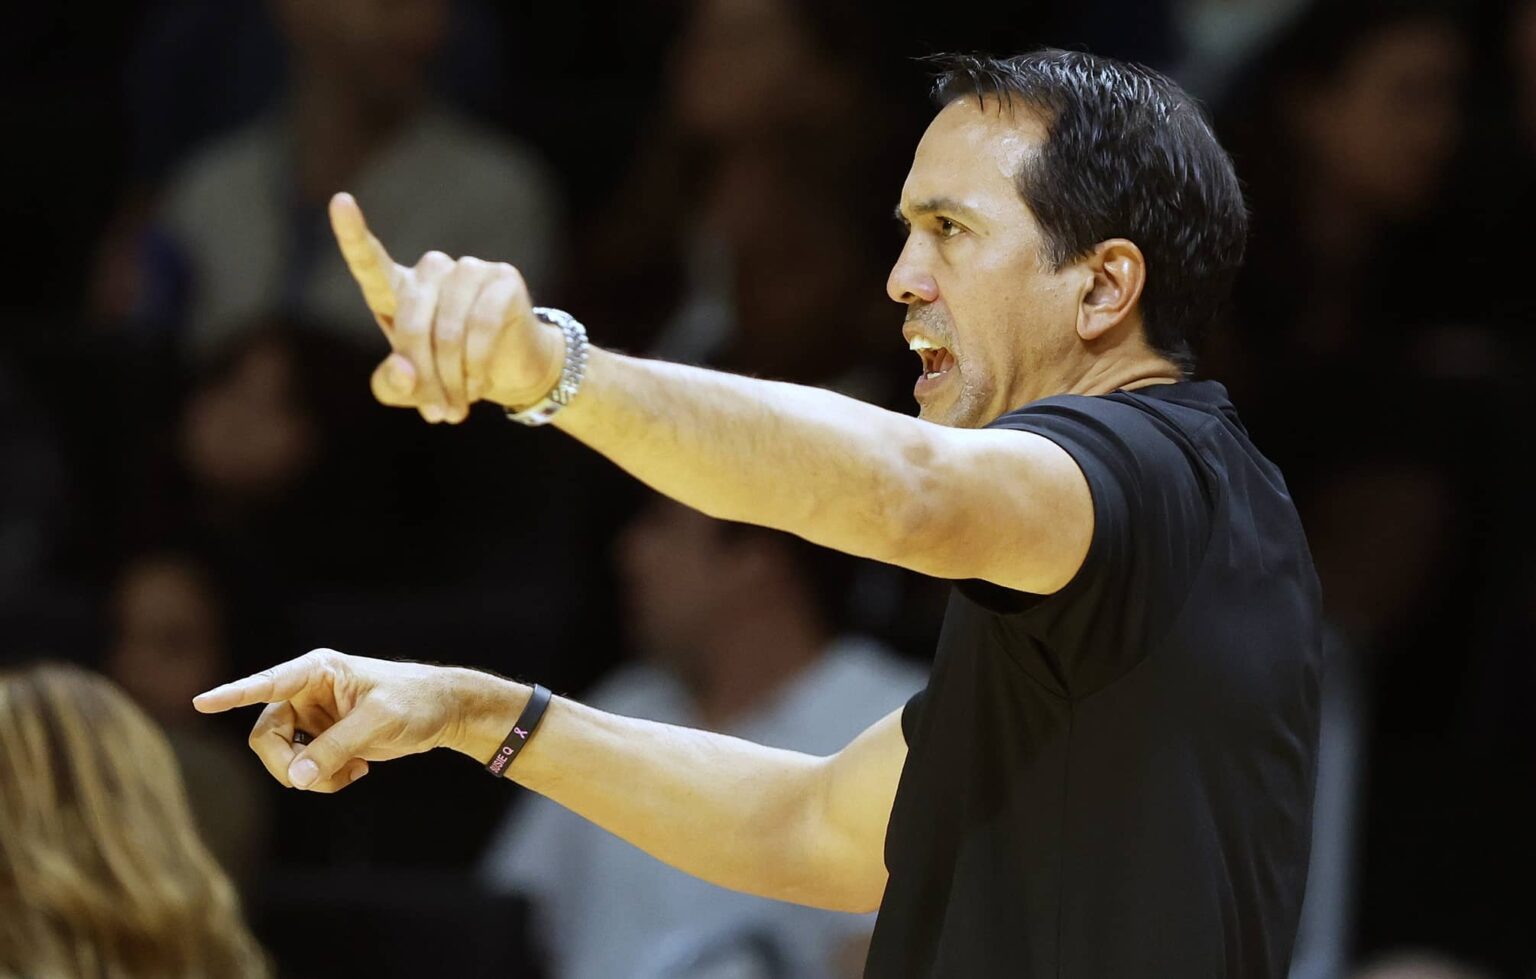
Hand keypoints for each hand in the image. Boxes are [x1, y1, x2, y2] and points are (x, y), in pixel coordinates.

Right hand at [191, 648, 518, 791]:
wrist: (443, 713)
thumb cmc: (416, 703)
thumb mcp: (379, 723)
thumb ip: (336, 749)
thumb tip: (297, 779)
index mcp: (317, 671)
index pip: (267, 684)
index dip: (232, 695)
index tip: (200, 703)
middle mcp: (305, 691)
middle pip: (265, 736)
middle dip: (288, 765)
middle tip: (320, 780)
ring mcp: (311, 716)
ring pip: (280, 757)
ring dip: (309, 777)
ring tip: (351, 774)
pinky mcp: (320, 738)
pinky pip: (300, 768)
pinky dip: (322, 780)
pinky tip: (356, 773)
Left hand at [328, 192, 565, 423]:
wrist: (511, 372)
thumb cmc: (451, 374)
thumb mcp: (412, 390)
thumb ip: (392, 384)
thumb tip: (405, 369)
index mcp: (399, 291)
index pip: (370, 262)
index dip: (353, 234)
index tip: (340, 202)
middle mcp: (431, 271)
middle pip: (411, 322)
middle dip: (424, 375)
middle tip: (438, 414)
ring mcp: (469, 269)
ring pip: (449, 330)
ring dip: (453, 379)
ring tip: (458, 408)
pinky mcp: (503, 278)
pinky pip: (482, 327)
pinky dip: (478, 366)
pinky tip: (480, 388)